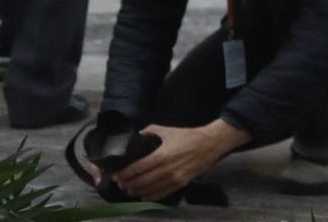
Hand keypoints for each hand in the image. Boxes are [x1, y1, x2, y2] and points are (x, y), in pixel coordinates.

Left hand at [112, 120, 249, 200]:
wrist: (211, 143)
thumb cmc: (189, 135)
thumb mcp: (169, 130)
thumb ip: (151, 131)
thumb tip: (137, 135)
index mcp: (163, 154)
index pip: (138, 168)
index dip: (125, 173)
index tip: (117, 175)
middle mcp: (167, 169)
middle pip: (142, 181)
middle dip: (128, 184)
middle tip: (120, 183)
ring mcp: (175, 178)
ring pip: (150, 189)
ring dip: (137, 191)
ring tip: (129, 190)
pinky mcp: (182, 184)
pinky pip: (162, 194)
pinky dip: (150, 196)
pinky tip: (143, 195)